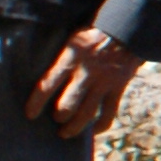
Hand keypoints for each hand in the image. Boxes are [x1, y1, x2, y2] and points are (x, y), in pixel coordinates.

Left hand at [24, 28, 141, 138]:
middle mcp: (86, 73)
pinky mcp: (118, 87)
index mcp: (71, 57)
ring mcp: (104, 82)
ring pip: (86, 115)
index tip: (30, 114)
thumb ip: (62, 55)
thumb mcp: (74, 38)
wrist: (129, 27)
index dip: (36, 103)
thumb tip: (42, 70)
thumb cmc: (96, 31)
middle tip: (55, 120)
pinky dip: (100, 125)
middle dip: (59, 117)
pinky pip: (109, 113)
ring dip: (74, 128)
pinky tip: (93, 130)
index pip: (47, 84)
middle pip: (67, 106)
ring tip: (66, 133)